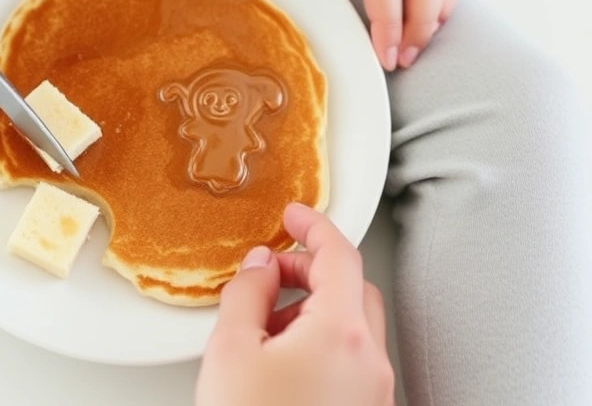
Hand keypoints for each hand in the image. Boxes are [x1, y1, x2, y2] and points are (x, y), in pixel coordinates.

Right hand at [195, 204, 393, 405]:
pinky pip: (352, 363)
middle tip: (270, 274)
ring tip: (266, 330)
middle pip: (353, 289)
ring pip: (354, 329)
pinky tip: (283, 363)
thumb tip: (260, 266)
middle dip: (310, 272)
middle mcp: (370, 362)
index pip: (340, 255)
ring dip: (314, 313)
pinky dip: (322, 347)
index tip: (293, 216)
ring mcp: (373, 392)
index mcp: (342, 334)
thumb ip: (246, 293)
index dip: (314, 227)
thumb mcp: (230, 350)